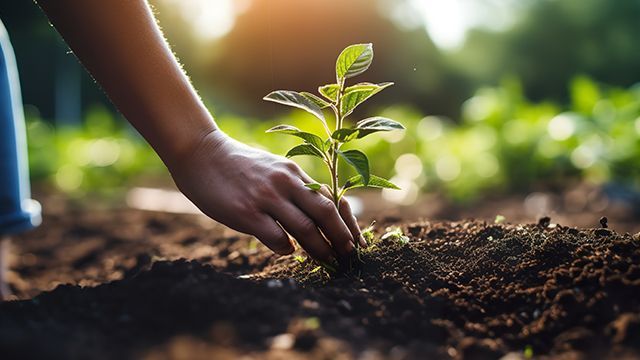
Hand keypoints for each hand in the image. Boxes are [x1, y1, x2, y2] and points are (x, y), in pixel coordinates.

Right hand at [168, 130, 363, 260]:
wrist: (201, 154)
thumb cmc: (239, 166)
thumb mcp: (273, 169)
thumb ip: (294, 188)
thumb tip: (316, 214)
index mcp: (294, 173)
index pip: (332, 199)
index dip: (349, 222)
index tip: (358, 242)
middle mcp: (285, 183)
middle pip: (326, 213)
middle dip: (342, 238)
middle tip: (349, 258)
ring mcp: (266, 197)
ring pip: (306, 229)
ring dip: (321, 250)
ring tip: (328, 262)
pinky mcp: (246, 212)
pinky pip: (276, 238)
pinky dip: (286, 249)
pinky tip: (287, 252)